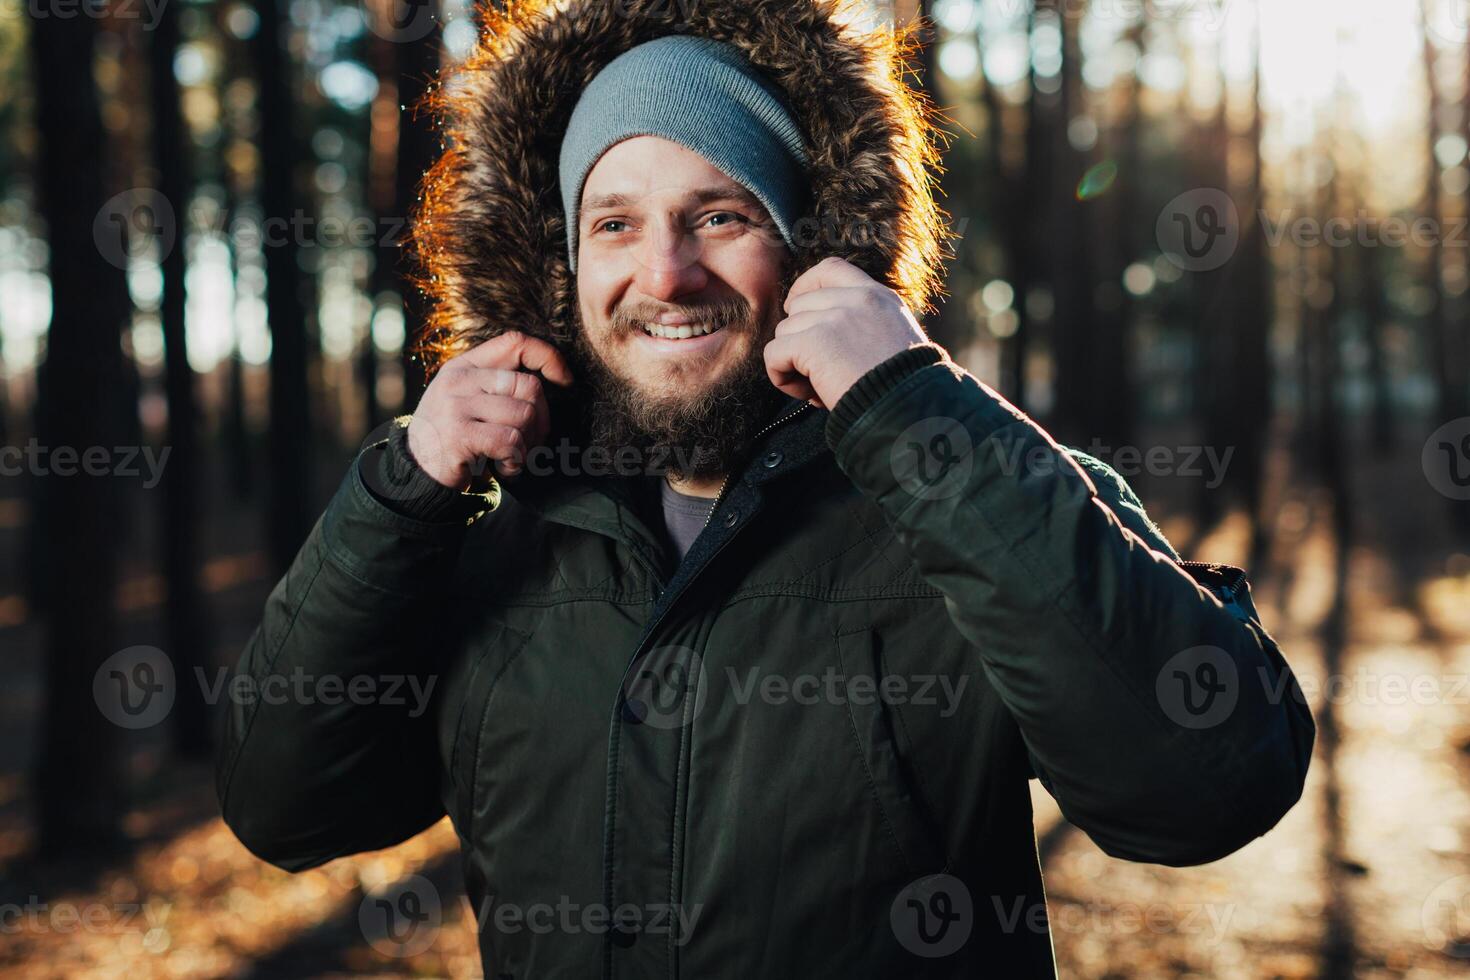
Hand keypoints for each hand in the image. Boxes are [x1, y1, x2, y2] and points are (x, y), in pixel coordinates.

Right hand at [408, 331, 574, 488]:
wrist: (417, 471)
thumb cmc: (456, 434)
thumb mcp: (469, 398)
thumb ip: (500, 382)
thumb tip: (554, 377)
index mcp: (464, 366)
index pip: (515, 342)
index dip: (549, 358)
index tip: (564, 381)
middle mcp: (458, 380)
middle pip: (529, 386)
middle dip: (542, 419)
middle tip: (531, 441)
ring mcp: (455, 406)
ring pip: (524, 415)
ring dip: (528, 445)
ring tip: (513, 456)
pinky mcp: (459, 436)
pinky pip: (510, 442)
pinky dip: (516, 461)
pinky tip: (505, 467)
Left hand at [763, 257, 929, 409]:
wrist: (910, 409)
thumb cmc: (903, 388)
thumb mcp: (894, 340)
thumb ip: (864, 325)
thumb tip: (819, 333)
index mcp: (878, 297)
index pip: (830, 269)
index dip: (805, 286)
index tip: (798, 310)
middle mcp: (857, 299)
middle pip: (799, 306)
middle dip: (800, 339)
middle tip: (819, 372)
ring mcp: (835, 317)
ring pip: (785, 331)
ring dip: (792, 362)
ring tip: (818, 388)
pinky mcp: (814, 342)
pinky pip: (774, 354)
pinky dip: (781, 377)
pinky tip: (806, 393)